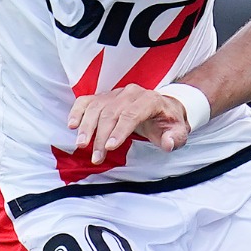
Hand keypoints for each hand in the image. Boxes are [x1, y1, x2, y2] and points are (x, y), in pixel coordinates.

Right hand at [68, 86, 190, 163]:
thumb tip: (168, 143)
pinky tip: (71, 125)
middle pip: (111, 112)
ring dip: (86, 127)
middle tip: (96, 157)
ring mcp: (115, 93)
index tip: (109, 147)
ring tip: (81, 146)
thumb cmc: (168, 122)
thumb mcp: (178, 131)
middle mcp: (131, 93)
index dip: (120, 130)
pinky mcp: (104, 97)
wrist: (163, 107)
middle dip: (101, 136)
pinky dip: (77, 111)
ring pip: (97, 107)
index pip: (132, 113)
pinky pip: (86, 101)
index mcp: (150, 100)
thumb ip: (175, 138)